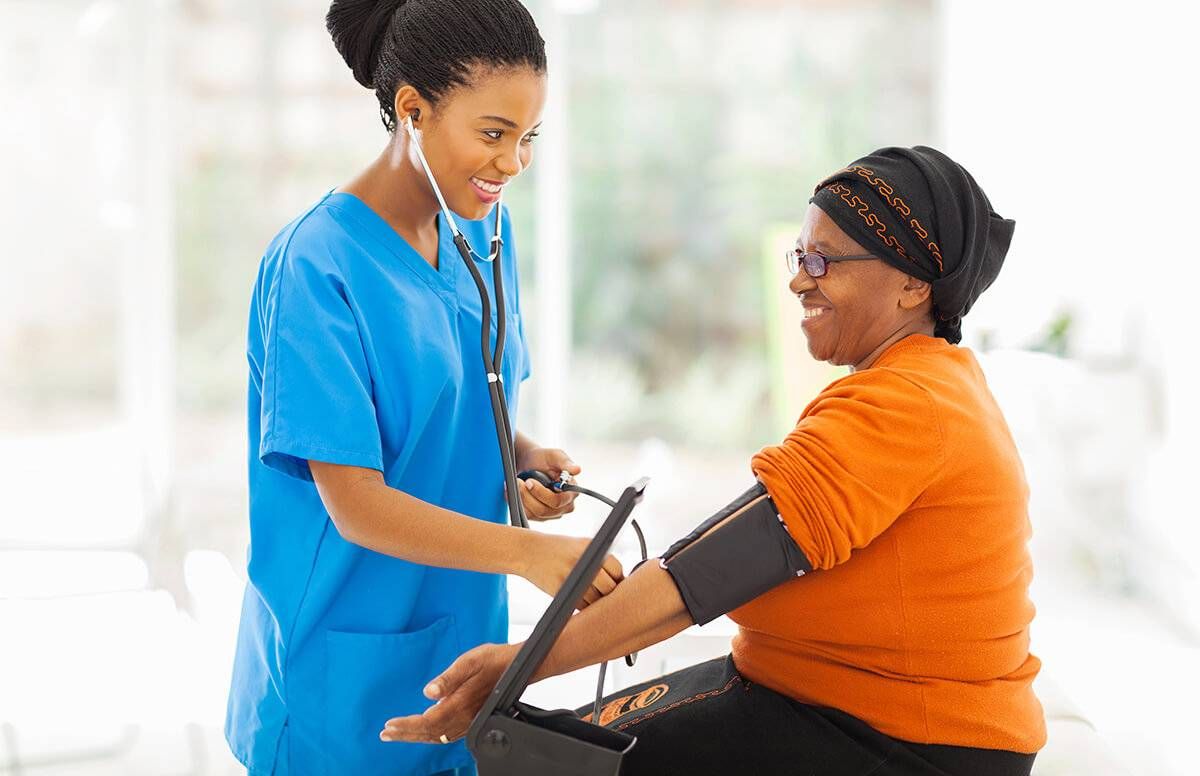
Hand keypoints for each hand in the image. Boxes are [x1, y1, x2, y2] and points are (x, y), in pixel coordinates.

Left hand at [380, 642, 520, 743]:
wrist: (516, 665)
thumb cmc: (494, 660)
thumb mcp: (470, 660)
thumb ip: (449, 678)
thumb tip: (429, 692)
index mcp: (460, 703)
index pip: (427, 721)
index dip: (407, 726)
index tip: (389, 725)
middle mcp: (464, 716)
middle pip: (430, 733)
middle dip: (406, 735)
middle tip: (386, 734)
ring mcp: (469, 720)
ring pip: (438, 736)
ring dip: (416, 737)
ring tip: (398, 734)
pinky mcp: (472, 719)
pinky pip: (448, 735)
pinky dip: (431, 735)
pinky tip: (424, 731)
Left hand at [516, 447, 581, 520]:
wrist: (530, 463)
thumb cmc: (544, 458)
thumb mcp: (555, 456)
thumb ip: (566, 463)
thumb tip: (577, 470)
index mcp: (572, 492)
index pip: (558, 501)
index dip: (541, 493)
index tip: (529, 481)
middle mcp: (564, 506)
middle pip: (544, 510)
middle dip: (528, 496)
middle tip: (518, 482)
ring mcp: (551, 513)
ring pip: (534, 513)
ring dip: (521, 498)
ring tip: (515, 484)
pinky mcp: (539, 516)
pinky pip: (527, 515)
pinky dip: (518, 503)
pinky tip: (512, 492)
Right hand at [525, 532, 623, 609]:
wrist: (530, 551)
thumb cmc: (558, 549)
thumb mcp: (583, 545)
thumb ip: (602, 559)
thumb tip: (621, 579)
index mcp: (593, 549)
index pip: (617, 570)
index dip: (617, 579)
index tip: (613, 582)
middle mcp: (584, 562)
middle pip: (608, 588)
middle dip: (607, 593)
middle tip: (601, 591)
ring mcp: (572, 577)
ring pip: (595, 600)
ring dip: (594, 601)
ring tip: (584, 591)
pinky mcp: (560, 591)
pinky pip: (579, 606)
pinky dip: (581, 605)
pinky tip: (575, 594)